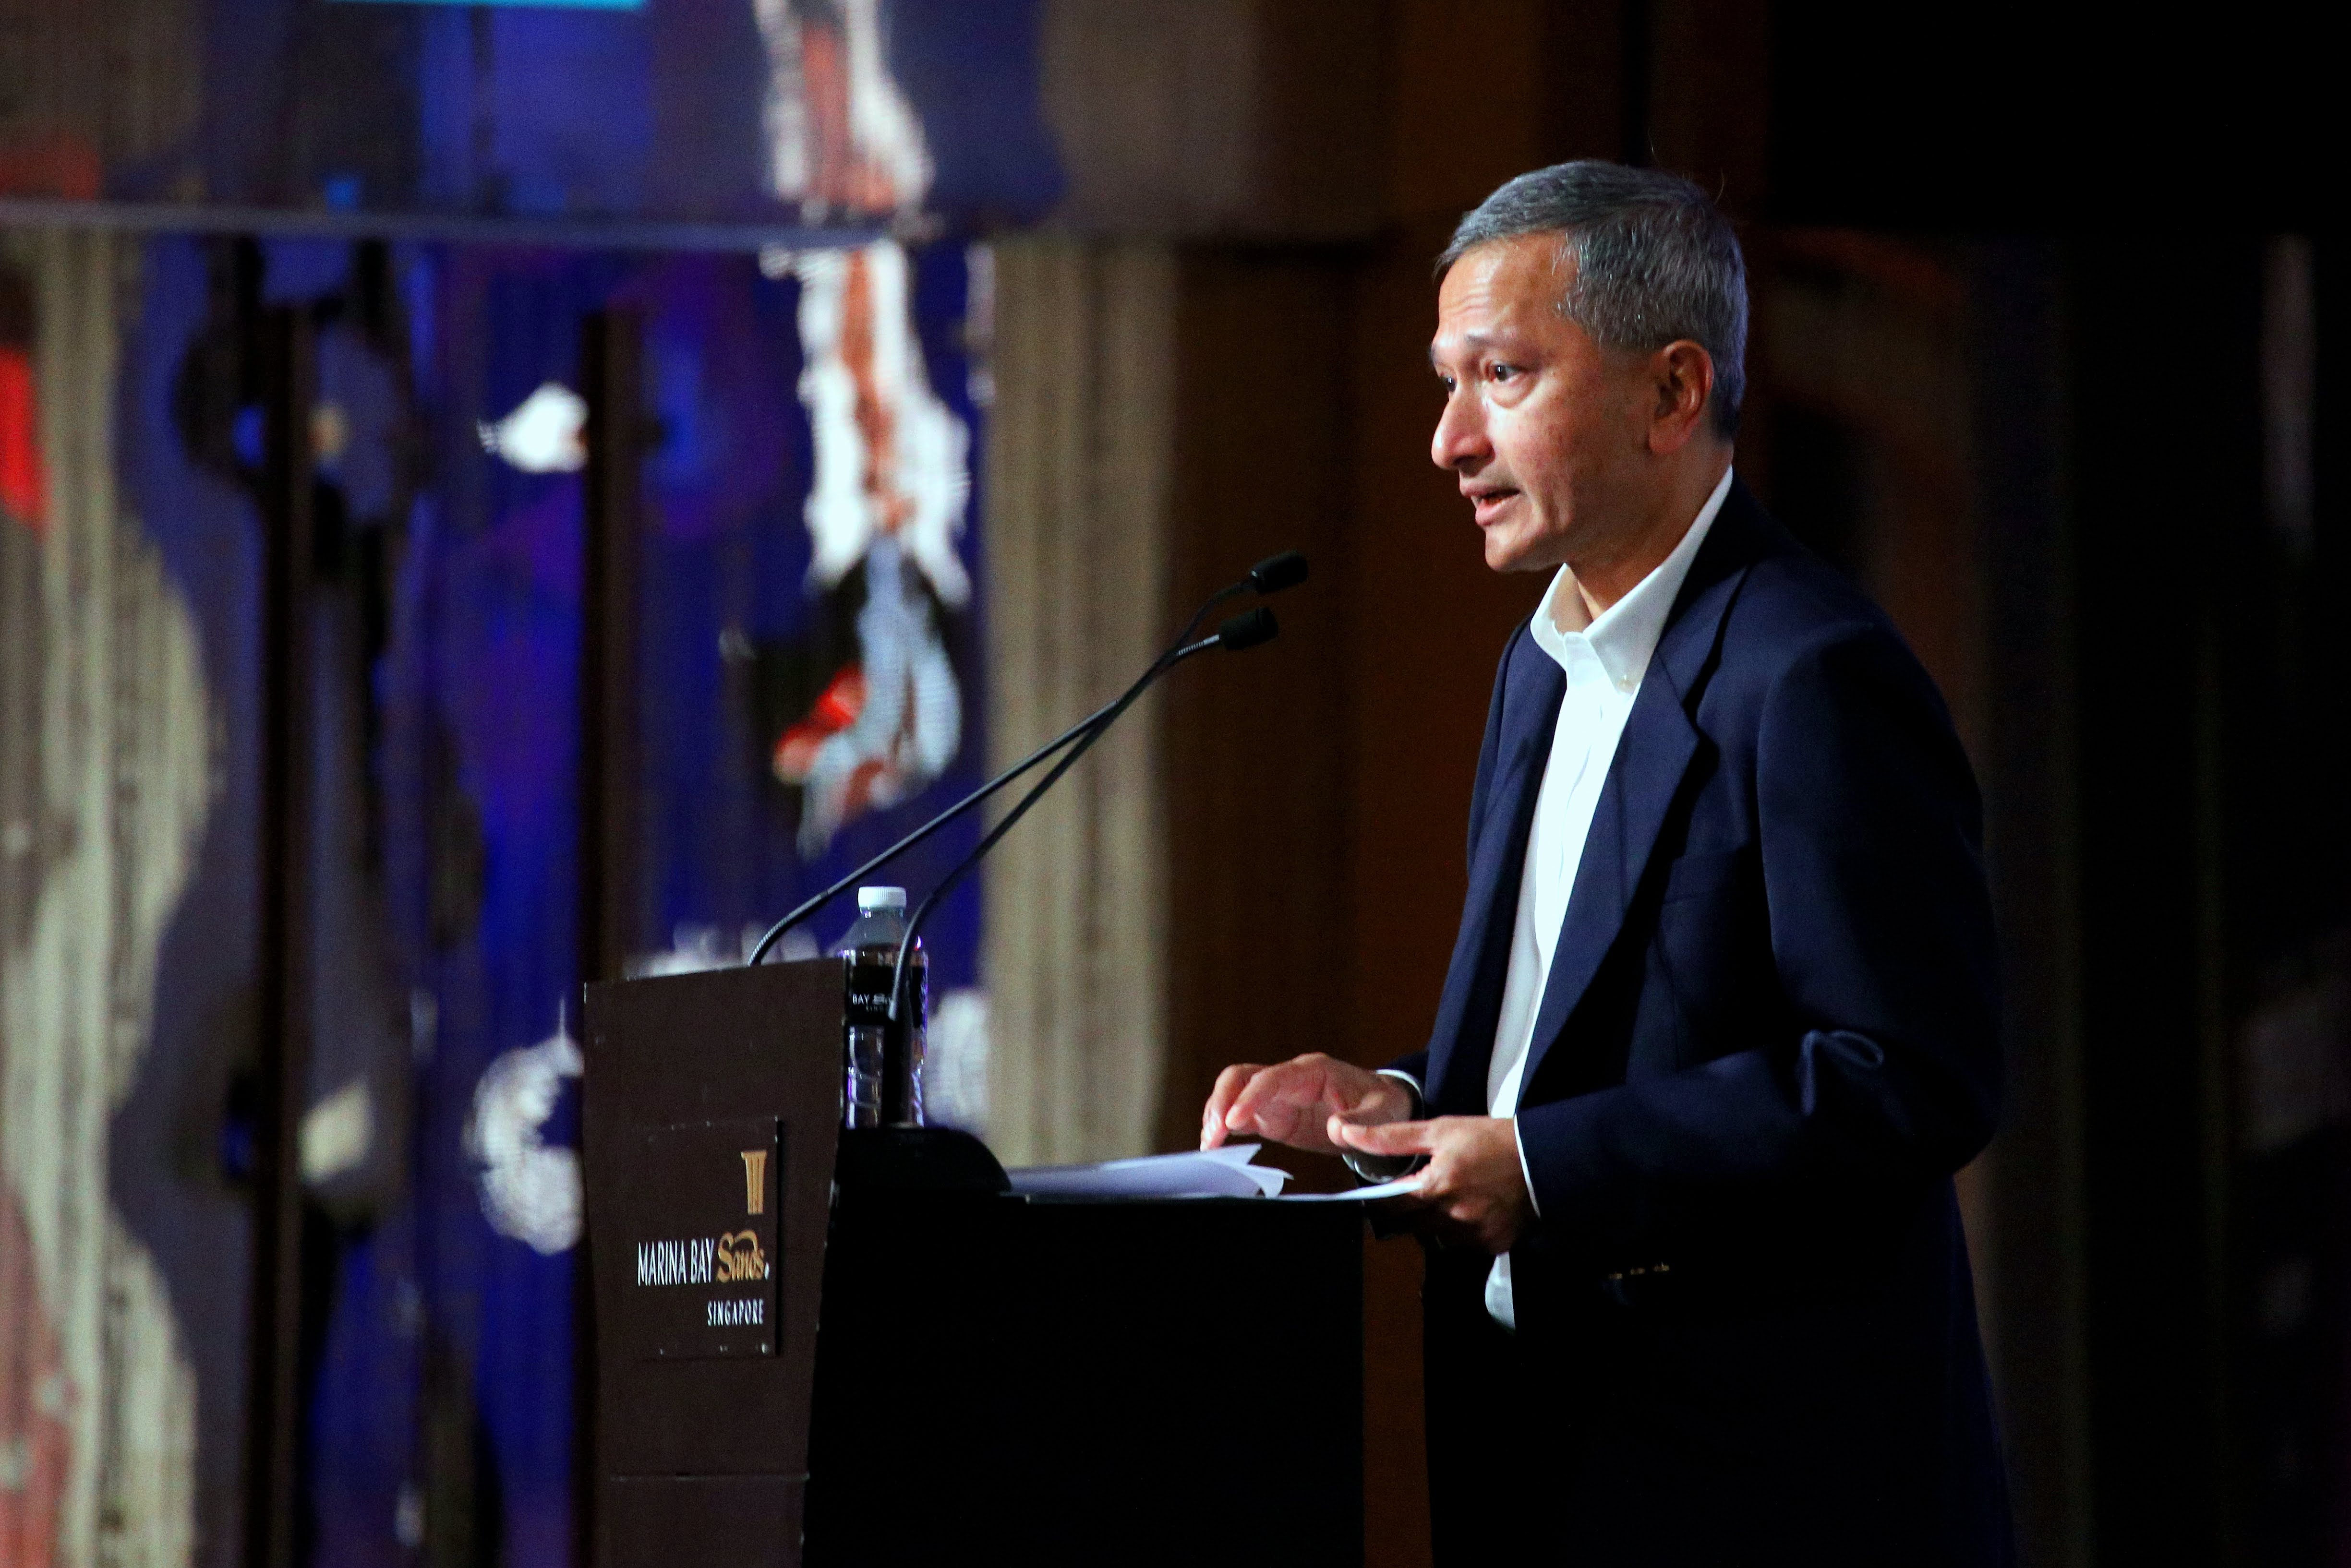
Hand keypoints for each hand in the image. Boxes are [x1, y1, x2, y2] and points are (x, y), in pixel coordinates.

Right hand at [1201, 1053, 1414, 1155]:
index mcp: (1312, 1071)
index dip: (1250, 1098)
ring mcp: (1277, 1096)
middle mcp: (1288, 1079)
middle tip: (1213, 1136)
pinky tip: (1215, 1146)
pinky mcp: (1273, 1115)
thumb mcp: (1383, 1113)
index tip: (1233, 1121)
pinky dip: (1224, 1127)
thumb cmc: (1383, 1104)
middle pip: (1242, 1077)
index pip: (1271, 1078)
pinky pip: (1241, 1115)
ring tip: (1209, 1144)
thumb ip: (1362, 1122)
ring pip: (1234, 1093)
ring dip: (1217, 1114)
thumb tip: (1337, 1129)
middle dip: (1222, 1102)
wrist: (1382, 1108)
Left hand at [1333, 1115, 1532, 1253]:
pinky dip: (1460, 1232)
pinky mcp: (1492, 1245)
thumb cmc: (1491, 1139)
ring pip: (1435, 1238)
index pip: (1388, 1207)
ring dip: (1433, 1224)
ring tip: (1447, 1199)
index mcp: (1435, 1187)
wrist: (1544, 1158)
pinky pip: (1463, 1245)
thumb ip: (1392, 1138)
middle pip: (1410, 1226)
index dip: (1380, 1201)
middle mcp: (1451, 1217)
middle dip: (1407, 1212)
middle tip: (1417, 1193)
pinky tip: (1471, 1210)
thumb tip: (1347, 1134)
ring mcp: (1473, 1235)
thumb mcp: (1441, 1129)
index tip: (1379, 1195)